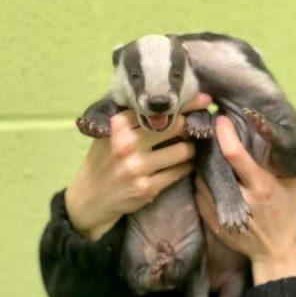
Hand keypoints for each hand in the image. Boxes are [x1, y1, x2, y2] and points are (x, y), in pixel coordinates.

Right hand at [66, 93, 211, 240]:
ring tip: (188, 147)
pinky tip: (184, 164)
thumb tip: (171, 99)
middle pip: (176, 126)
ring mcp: (137, 167)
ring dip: (191, 148)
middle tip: (197, 126)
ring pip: (183, 151)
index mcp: (118, 124)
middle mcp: (127, 143)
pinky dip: (186, 166)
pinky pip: (179, 172)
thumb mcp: (110, 132)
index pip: (159, 108)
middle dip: (190, 125)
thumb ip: (134, 117)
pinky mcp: (147, 188)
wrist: (91, 197)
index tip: (204, 100)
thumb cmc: (105, 159)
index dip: (186, 103)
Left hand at [195, 116, 295, 284]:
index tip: (221, 119)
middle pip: (213, 163)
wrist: (277, 251)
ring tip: (208, 149)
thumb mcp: (294, 184)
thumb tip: (265, 131)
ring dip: (204, 161)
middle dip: (210, 144)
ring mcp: (221, 210)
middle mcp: (240, 198)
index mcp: (262, 186)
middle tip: (209, 129)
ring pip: (202, 177)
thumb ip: (280, 160)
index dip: (225, 134)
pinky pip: (200, 191)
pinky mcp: (210, 219)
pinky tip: (209, 172)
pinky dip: (202, 179)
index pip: (235, 155)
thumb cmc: (290, 213)